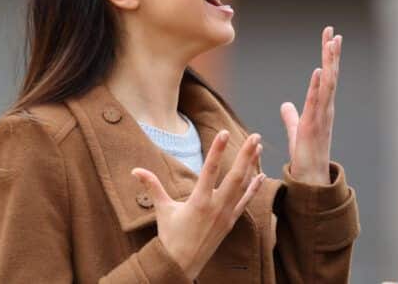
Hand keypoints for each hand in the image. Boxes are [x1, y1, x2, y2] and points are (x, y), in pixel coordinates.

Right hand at [131, 131, 264, 277]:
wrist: (181, 265)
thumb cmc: (170, 236)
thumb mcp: (162, 210)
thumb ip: (152, 187)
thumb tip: (135, 170)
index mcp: (198, 201)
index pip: (210, 170)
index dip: (217, 150)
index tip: (225, 133)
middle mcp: (216, 206)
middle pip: (235, 176)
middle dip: (246, 155)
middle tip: (255, 136)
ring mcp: (226, 214)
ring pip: (243, 186)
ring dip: (252, 166)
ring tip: (259, 148)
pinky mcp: (231, 221)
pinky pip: (245, 202)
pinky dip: (254, 188)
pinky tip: (262, 175)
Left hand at [280, 26, 340, 184]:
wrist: (310, 179)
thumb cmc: (305, 156)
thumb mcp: (296, 131)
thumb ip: (291, 117)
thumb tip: (285, 105)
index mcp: (322, 107)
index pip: (326, 76)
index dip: (328, 57)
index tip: (329, 37)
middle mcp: (326, 108)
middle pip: (331, 74)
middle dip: (331, 52)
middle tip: (332, 31)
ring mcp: (322, 115)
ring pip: (328, 83)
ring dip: (330, 62)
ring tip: (332, 42)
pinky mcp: (314, 125)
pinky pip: (317, 101)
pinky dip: (319, 85)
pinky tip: (320, 70)